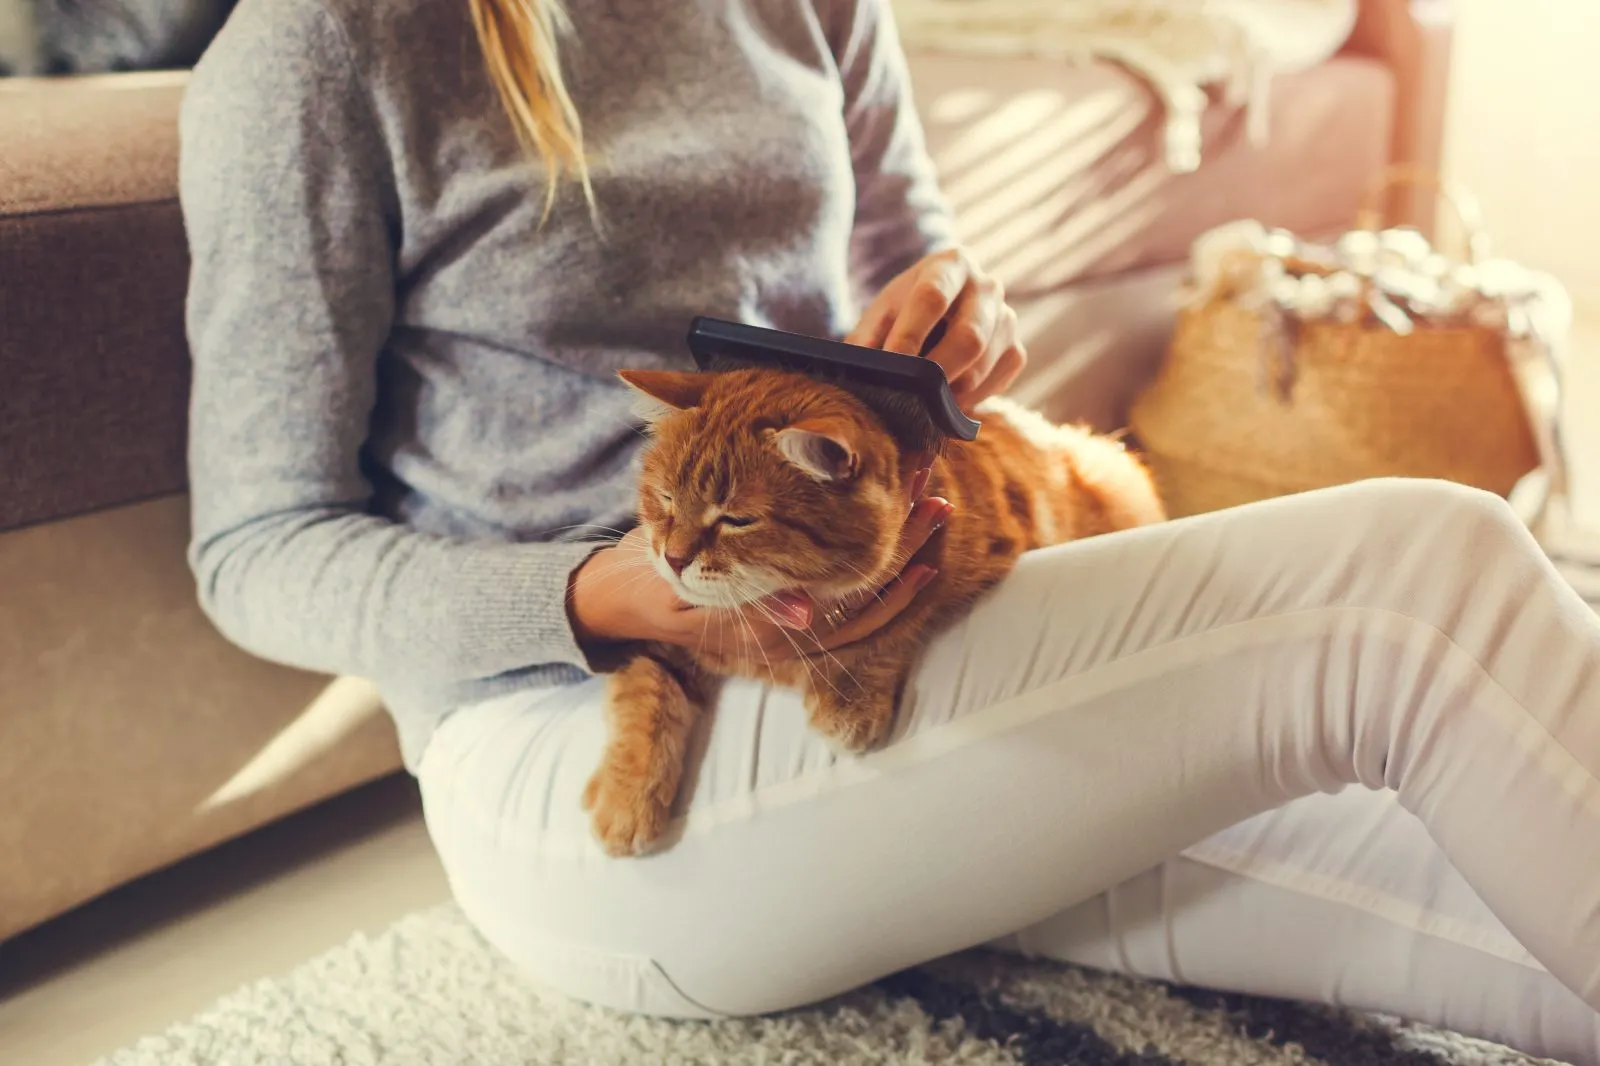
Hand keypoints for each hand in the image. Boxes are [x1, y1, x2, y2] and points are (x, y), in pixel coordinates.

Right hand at [569, 495, 952, 660]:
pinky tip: (905, 543)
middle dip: (905, 546)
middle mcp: (791, 636)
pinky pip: (853, 610)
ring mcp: (793, 633)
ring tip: (932, 509)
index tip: (906, 509)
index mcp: (769, 628)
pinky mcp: (792, 620)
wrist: (625, 600)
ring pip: (868, 606)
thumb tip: (808, 613)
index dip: (883, 559)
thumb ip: (741, 595)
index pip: (845, 598)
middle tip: (933, 498)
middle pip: (869, 601)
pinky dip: (883, 577)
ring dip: (903, 556)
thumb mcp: (683, 578)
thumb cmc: (651, 577)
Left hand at [847, 247, 1026, 409]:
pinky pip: (996, 381)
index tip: (892, 361)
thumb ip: (867, 339)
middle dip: (936, 372)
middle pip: (968, 336)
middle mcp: (986, 287)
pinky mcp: (1015, 350)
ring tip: (921, 403)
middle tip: (909, 394)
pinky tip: (945, 401)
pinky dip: (968, 399)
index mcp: (950, 266)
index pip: (933, 297)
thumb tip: (864, 369)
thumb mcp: (882, 314)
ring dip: (949, 391)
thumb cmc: (906, 311)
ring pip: (983, 364)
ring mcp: (1006, 319)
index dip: (911, 333)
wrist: (942, 310)